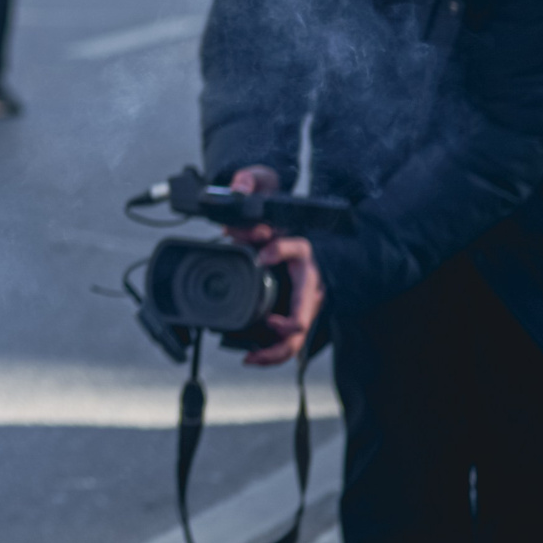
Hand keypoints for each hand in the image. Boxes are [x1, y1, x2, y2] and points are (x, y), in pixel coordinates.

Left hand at [222, 166, 322, 366]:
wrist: (293, 232)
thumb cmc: (277, 215)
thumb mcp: (265, 191)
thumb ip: (250, 185)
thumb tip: (236, 192)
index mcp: (301, 250)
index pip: (299, 249)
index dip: (282, 251)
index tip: (262, 254)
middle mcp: (305, 280)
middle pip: (304, 309)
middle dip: (287, 326)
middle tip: (268, 329)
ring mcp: (300, 301)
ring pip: (297, 334)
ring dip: (276, 349)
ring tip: (251, 356)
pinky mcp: (290, 313)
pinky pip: (285, 340)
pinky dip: (270, 352)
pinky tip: (250, 357)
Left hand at [242, 235, 323, 367]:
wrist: (316, 267)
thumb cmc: (306, 259)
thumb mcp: (298, 246)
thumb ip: (281, 248)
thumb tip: (261, 257)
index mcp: (307, 297)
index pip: (300, 321)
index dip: (285, 326)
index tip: (268, 321)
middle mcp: (304, 315)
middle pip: (293, 345)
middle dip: (272, 355)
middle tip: (248, 358)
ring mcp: (297, 323)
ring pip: (288, 350)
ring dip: (268, 358)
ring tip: (247, 360)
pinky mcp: (289, 326)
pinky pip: (282, 345)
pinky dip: (268, 353)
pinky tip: (251, 353)